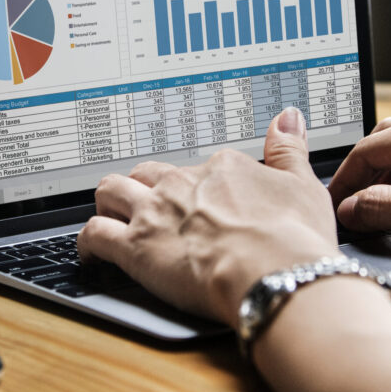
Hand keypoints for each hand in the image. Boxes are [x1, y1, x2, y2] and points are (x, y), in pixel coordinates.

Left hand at [77, 108, 340, 327]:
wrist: (275, 274)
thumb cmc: (293, 239)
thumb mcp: (302, 184)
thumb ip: (288, 149)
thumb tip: (287, 117)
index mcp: (221, 168)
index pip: (198, 167)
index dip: (197, 185)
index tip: (201, 201)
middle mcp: (182, 183)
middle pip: (148, 174)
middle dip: (144, 187)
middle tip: (149, 205)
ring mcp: (155, 213)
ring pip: (111, 191)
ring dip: (108, 202)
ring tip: (111, 215)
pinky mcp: (135, 247)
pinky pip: (95, 233)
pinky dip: (88, 242)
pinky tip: (91, 252)